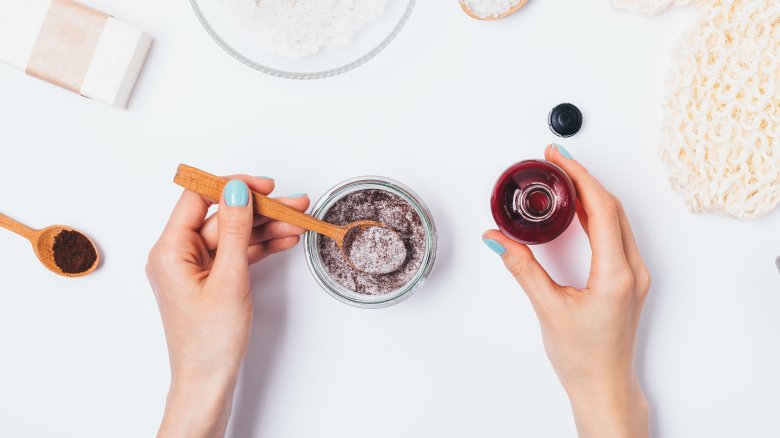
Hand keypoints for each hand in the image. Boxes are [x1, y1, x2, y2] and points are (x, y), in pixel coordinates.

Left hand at [147, 176, 308, 437]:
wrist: (208, 382)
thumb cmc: (210, 341)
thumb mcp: (229, 279)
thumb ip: (234, 231)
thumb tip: (236, 192)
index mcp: (170, 250)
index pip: (198, 197)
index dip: (233, 187)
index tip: (264, 186)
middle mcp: (177, 254)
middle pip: (221, 216)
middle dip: (260, 210)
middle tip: (294, 205)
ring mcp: (194, 267)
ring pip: (233, 234)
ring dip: (266, 228)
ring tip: (298, 224)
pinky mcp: (209, 279)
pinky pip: (235, 252)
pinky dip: (260, 246)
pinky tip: (284, 240)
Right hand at [483, 145, 650, 437]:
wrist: (604, 387)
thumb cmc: (583, 358)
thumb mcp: (548, 309)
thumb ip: (522, 268)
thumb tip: (498, 239)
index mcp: (616, 274)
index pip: (602, 209)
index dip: (580, 177)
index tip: (559, 158)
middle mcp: (632, 270)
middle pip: (612, 207)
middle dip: (583, 179)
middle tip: (555, 161)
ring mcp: (634, 274)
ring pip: (616, 219)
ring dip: (591, 195)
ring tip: (562, 179)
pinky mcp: (628, 280)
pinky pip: (615, 234)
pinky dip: (596, 215)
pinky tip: (576, 210)